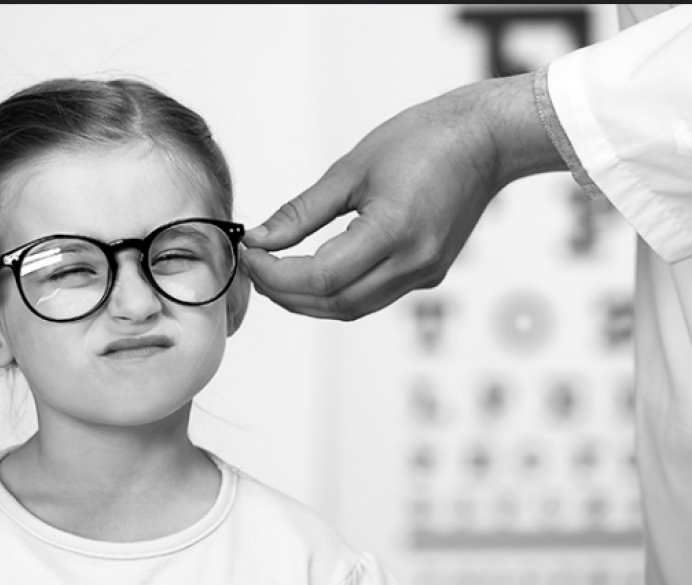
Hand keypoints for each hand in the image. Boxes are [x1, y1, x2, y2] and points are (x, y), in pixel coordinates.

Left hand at [243, 72, 564, 320]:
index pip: (321, 277)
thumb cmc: (423, 140)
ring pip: (352, 309)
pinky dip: (335, 294)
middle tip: (254, 267)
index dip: (275, 273)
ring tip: (275, 274)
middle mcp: (413, 264)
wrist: (485, 141)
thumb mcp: (350, 169)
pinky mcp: (428, 275)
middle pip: (334, 302)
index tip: (249, 253)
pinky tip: (313, 275)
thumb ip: (301, 212)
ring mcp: (424, 275)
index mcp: (395, 233)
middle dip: (284, 292)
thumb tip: (260, 239)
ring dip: (307, 300)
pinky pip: (372, 298)